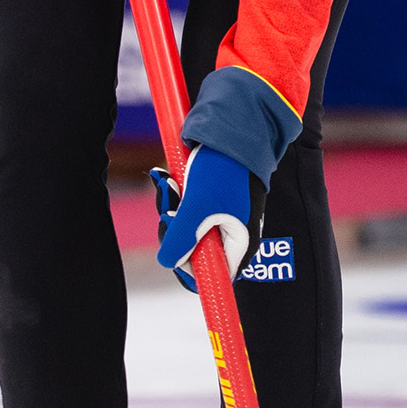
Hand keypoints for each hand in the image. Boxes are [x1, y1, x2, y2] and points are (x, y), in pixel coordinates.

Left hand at [154, 146, 257, 291]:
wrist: (235, 130)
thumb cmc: (223, 170)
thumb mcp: (198, 207)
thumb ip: (182, 239)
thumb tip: (167, 262)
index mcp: (239, 246)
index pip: (212, 277)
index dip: (187, 268)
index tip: (172, 246)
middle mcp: (231, 236)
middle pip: (193, 252)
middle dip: (173, 230)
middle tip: (170, 209)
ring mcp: (221, 218)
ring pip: (186, 228)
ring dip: (171, 208)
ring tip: (169, 184)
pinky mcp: (211, 202)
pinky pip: (186, 209)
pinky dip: (174, 196)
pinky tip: (167, 177)